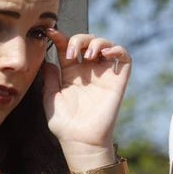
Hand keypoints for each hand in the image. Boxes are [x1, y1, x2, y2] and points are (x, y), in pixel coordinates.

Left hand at [42, 30, 129, 159]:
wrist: (81, 141)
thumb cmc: (64, 125)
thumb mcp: (50, 98)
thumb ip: (50, 79)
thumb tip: (47, 61)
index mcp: (71, 73)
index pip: (67, 47)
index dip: (60, 37)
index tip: (50, 32)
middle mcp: (88, 71)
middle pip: (87, 41)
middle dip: (79, 39)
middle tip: (71, 53)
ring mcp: (104, 75)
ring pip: (106, 45)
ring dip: (97, 42)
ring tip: (88, 55)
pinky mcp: (118, 81)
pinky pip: (124, 59)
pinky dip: (118, 49)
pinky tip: (106, 53)